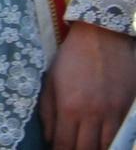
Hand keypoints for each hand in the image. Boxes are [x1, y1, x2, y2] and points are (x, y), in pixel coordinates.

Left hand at [43, 20, 135, 149]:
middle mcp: (92, 114)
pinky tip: (104, 142)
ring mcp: (113, 113)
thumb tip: (49, 137)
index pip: (64, 144)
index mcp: (69, 107)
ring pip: (107, 146)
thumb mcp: (51, 81)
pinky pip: (122, 135)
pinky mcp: (128, 109)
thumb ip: (48, 111)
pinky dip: (113, 142)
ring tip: (88, 146)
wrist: (102, 37)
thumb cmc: (71, 57)